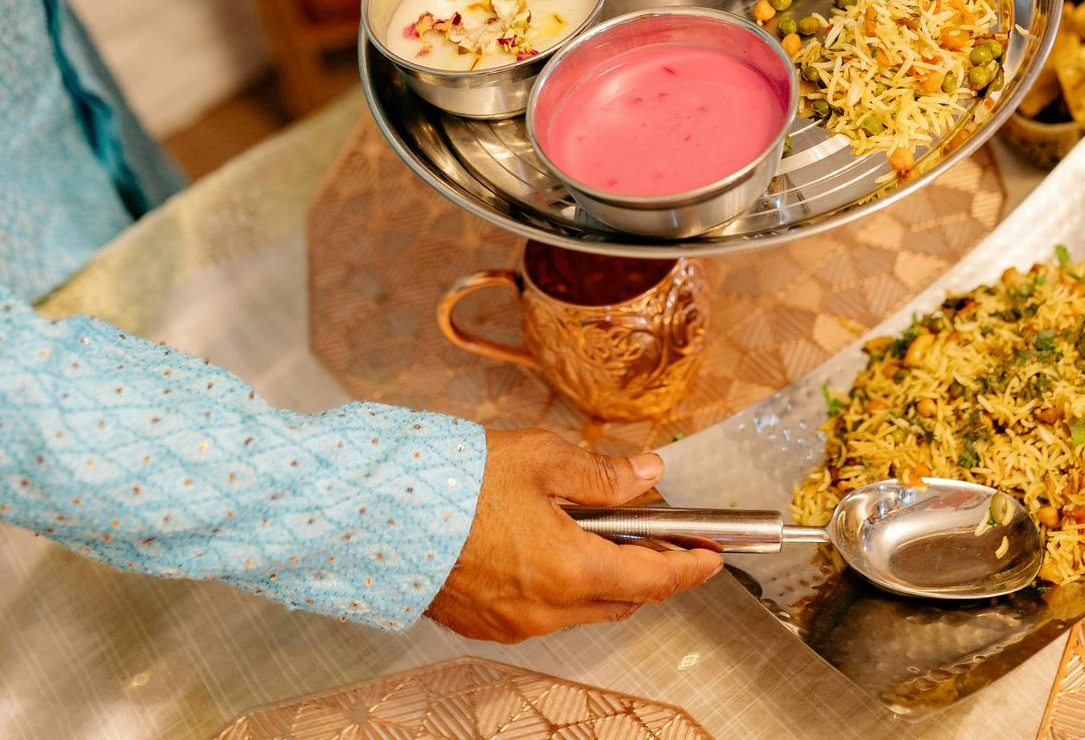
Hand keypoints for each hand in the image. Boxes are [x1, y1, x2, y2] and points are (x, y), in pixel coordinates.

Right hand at [426, 429, 722, 642]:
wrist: (374, 514)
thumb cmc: (450, 484)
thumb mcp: (540, 459)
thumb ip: (601, 473)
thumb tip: (645, 472)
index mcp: (569, 569)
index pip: (654, 580)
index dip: (690, 568)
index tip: (711, 556)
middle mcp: (545, 609)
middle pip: (622, 601)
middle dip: (648, 573)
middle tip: (658, 537)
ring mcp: (512, 624)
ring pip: (582, 610)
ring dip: (601, 580)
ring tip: (596, 534)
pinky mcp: (483, 625)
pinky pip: (541, 613)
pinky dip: (560, 587)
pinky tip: (547, 549)